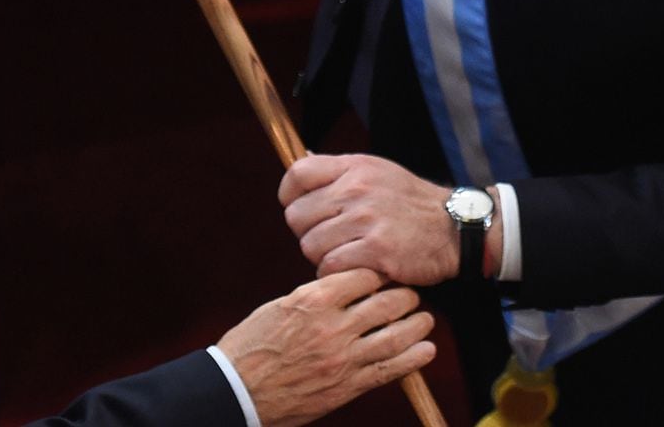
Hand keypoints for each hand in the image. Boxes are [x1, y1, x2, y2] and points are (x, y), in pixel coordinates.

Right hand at [216, 269, 435, 426]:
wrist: (236, 390)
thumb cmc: (251, 346)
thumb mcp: (279, 308)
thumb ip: (315, 297)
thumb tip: (342, 288)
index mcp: (313, 300)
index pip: (363, 276)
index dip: (380, 272)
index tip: (387, 273)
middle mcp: (333, 327)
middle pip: (386, 303)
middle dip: (405, 296)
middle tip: (412, 294)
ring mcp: (343, 359)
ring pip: (395, 335)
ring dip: (417, 325)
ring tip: (425, 319)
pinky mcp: (347, 387)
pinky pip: (390, 370)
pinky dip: (414, 359)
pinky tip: (426, 350)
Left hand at [279, 154, 496, 287]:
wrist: (453, 227)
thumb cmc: (409, 203)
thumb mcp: (376, 171)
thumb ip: (339, 173)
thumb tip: (302, 171)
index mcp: (354, 167)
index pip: (297, 174)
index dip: (290, 196)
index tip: (301, 210)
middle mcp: (356, 189)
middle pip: (297, 216)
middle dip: (308, 232)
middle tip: (330, 239)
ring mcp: (366, 220)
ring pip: (310, 246)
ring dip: (322, 256)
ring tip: (345, 254)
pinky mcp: (376, 251)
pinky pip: (330, 267)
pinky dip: (336, 273)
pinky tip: (355, 268)